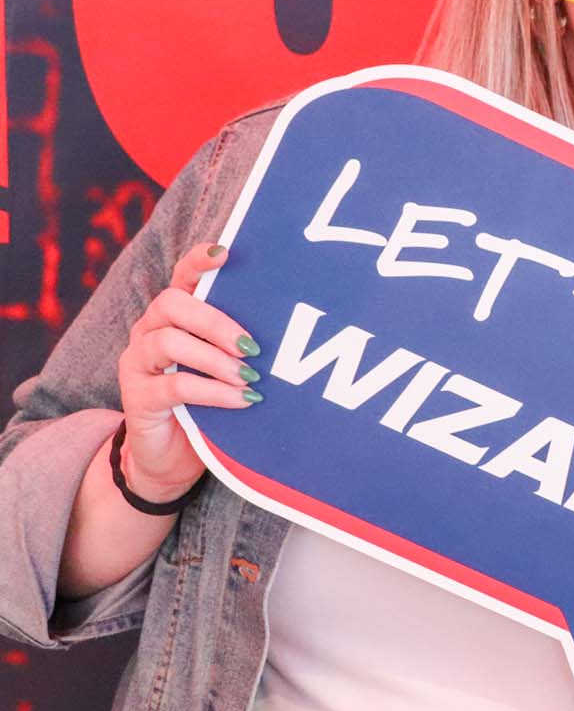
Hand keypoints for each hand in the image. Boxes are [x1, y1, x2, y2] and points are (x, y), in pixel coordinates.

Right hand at [116, 243, 259, 502]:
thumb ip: (247, 343)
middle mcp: (150, 330)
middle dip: (217, 321)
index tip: (226, 253)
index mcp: (175, 316)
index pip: (182, 276)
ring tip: (249, 378)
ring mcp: (139, 362)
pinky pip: (174, 385)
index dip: (200, 260)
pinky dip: (213, 391)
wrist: (171, 457)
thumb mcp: (230, 367)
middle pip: (173, 303)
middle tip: (252, 347)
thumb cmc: (210, 402)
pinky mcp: (137, 395)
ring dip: (216, 359)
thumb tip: (297, 329)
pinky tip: (241, 400)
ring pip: (169, 341)